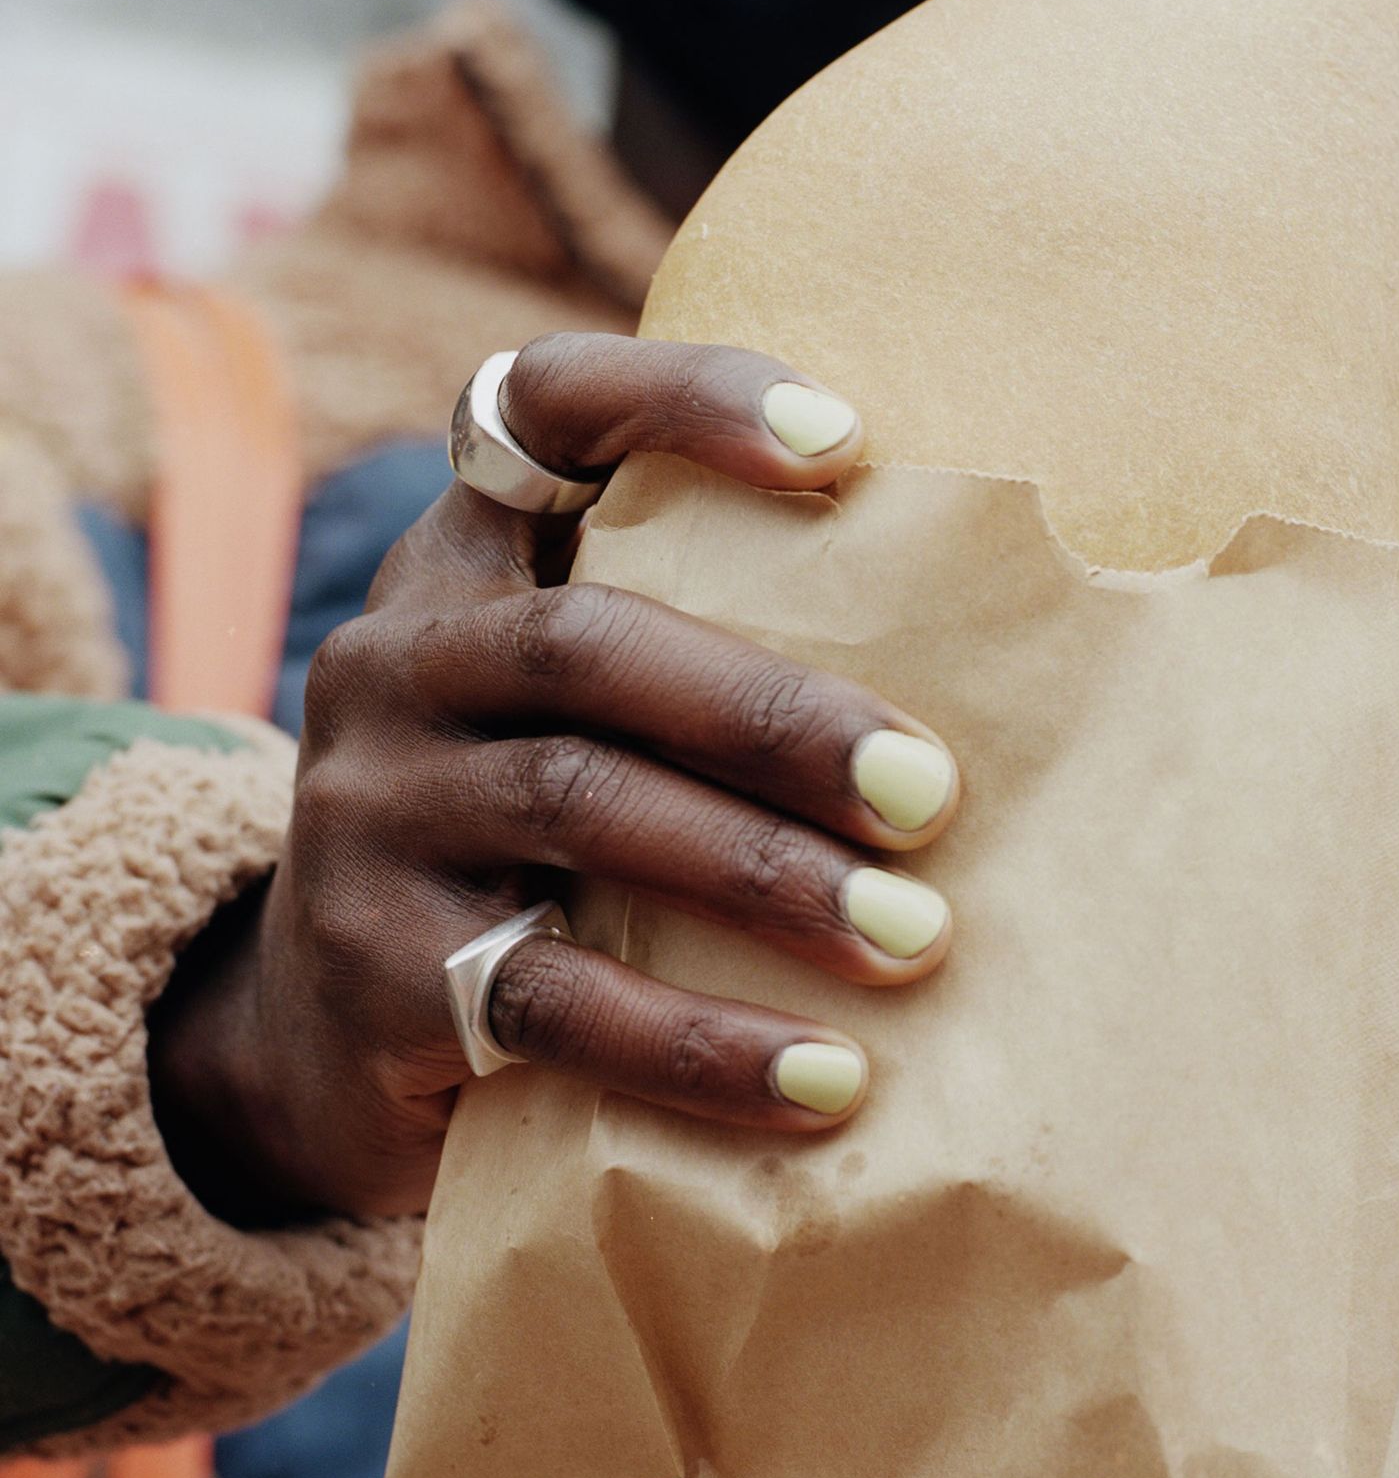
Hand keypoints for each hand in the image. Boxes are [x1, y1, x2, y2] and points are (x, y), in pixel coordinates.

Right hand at [149, 334, 958, 1221]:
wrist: (330, 1046)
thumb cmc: (533, 852)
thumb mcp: (581, 727)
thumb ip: (702, 664)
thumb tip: (989, 670)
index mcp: (465, 564)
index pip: (538, 407)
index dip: (683, 397)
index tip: (846, 440)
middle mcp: (394, 662)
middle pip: (590, 643)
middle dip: (777, 715)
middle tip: (931, 793)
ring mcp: (367, 811)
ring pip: (579, 806)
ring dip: (765, 874)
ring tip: (909, 939)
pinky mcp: (374, 970)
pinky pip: (553, 998)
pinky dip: (701, 1043)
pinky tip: (823, 1080)